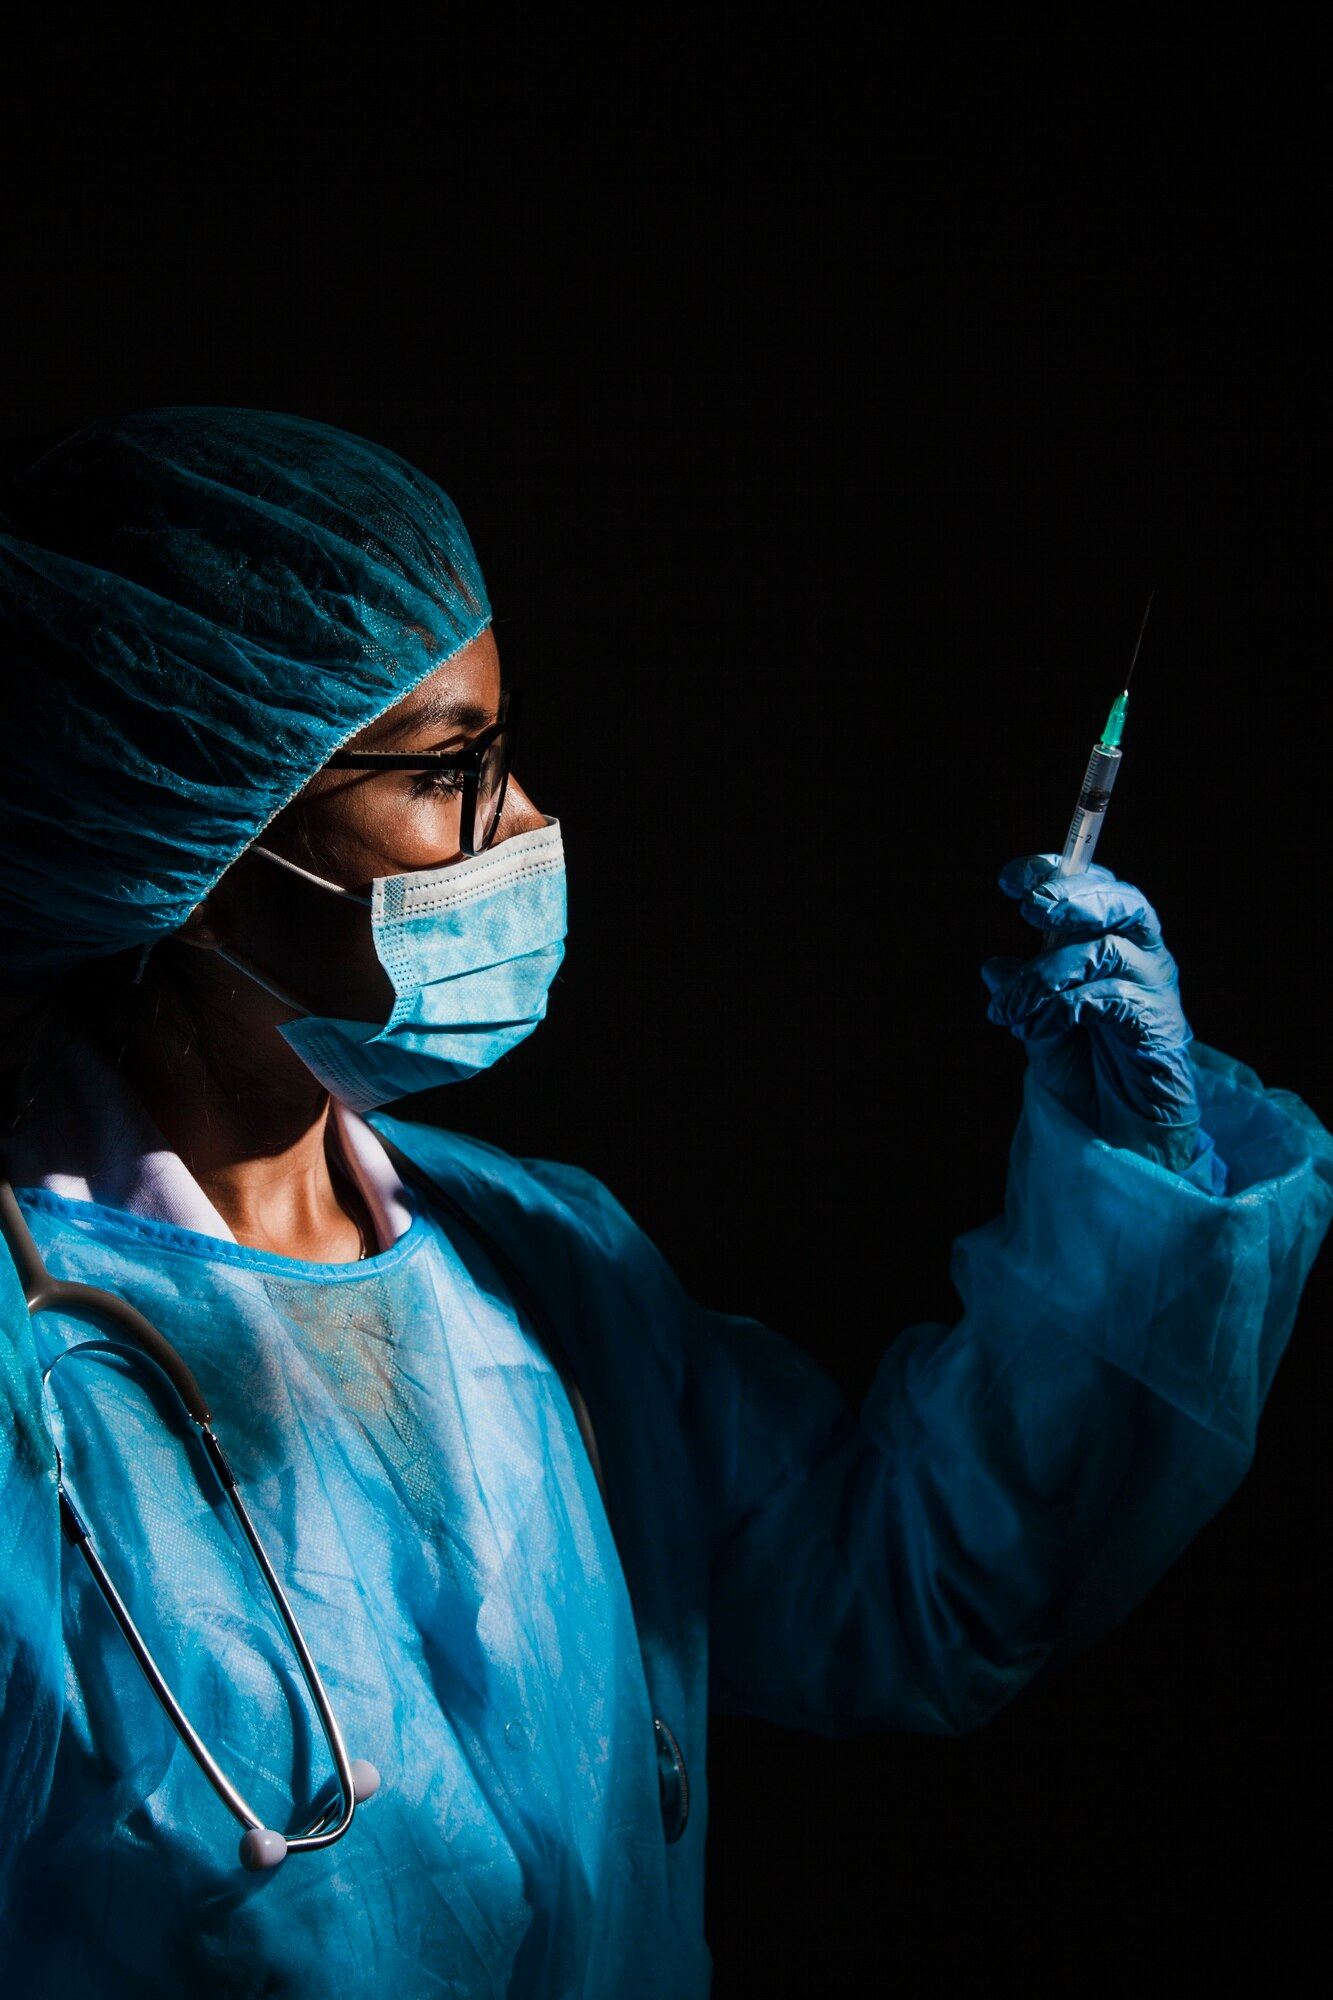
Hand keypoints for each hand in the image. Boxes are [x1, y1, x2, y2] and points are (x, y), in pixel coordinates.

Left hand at [980, 855, 1200, 1170]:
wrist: (1119, 1133)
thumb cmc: (1085, 1072)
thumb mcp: (1040, 1027)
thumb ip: (1024, 994)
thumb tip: (992, 967)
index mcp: (1112, 941)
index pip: (1095, 887)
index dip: (1055, 872)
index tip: (1009, 880)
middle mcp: (1140, 956)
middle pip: (1122, 901)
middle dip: (1072, 897)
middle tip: (1030, 909)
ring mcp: (1154, 988)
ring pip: (1108, 949)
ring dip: (1047, 973)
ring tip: (1011, 1008)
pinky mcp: (1160, 1025)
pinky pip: (1111, 998)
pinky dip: (1064, 1008)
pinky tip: (1036, 1028)